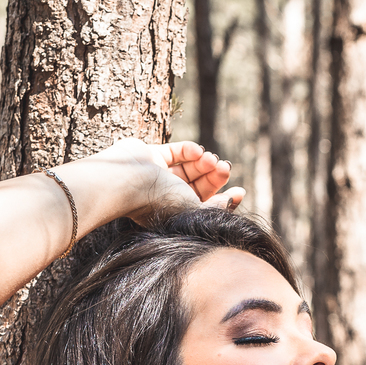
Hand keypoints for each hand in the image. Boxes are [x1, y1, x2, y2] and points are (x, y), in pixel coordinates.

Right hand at [85, 137, 245, 224]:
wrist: (126, 181)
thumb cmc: (159, 202)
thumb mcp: (194, 210)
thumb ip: (217, 207)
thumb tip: (236, 198)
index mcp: (174, 214)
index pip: (204, 206)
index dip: (223, 199)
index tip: (239, 191)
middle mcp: (166, 197)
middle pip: (198, 185)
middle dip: (214, 176)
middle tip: (224, 168)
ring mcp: (157, 175)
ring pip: (189, 167)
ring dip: (204, 162)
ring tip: (211, 159)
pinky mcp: (150, 155)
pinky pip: (175, 152)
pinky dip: (189, 150)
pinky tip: (197, 151)